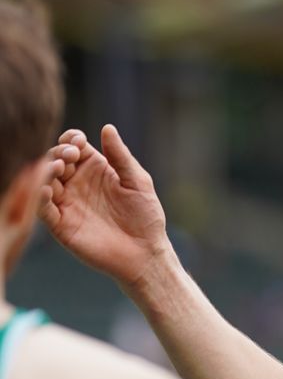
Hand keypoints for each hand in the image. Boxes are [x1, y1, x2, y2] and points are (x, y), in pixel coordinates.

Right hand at [40, 127, 170, 289]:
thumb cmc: (145, 216)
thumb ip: (120, 156)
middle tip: (70, 155)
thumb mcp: (136, 181)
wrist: (145, 251)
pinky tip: (47, 189)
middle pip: (56, 159)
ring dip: (47, 171)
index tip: (78, 141)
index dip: (71, 139)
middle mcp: (76, 183)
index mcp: (94, 168)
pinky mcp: (61, 224)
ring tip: (59, 167)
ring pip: (45, 181)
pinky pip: (43, 208)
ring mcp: (67, 202)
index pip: (73, 145)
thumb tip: (107, 127)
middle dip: (59, 153)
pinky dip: (40, 197)